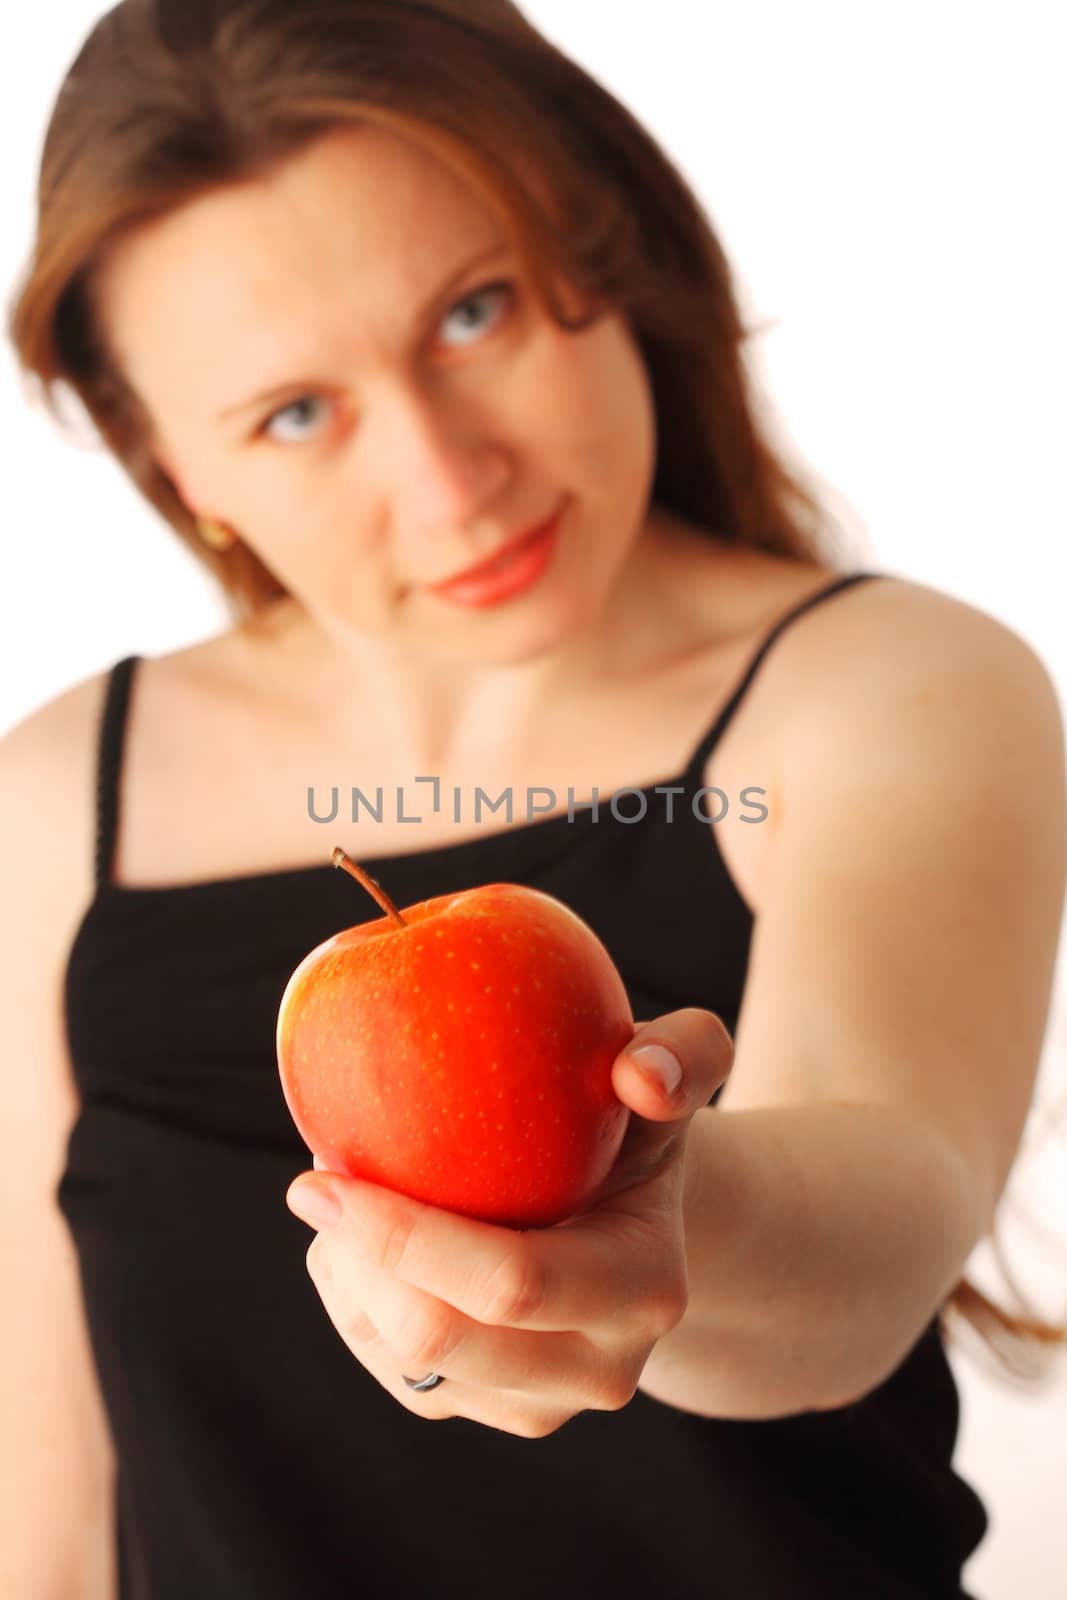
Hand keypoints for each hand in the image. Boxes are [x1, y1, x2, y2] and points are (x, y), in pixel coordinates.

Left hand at [285, 1007, 733, 1437]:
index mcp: (644, 1288)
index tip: (322, 1171)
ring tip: (344, 1199)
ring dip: (350, 1281)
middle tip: (315, 1181)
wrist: (634, 1203)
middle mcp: (600, 1368)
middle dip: (357, 1261)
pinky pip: (395, 1373)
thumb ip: (685, 1053)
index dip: (403, 1236)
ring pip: (404, 1363)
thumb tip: (638, 1076)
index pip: (510, 1283)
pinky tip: (359, 1241)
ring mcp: (543, 1403)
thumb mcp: (673, 1067)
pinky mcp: (494, 1410)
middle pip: (439, 1340)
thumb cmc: (635, 1113)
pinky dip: (358, 1305)